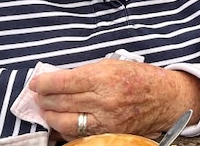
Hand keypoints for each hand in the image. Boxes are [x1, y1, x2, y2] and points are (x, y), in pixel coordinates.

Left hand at [31, 59, 199, 140]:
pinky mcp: (109, 134)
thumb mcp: (113, 64)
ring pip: (66, 122)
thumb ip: (86, 72)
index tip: (36, 83)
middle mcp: (104, 100)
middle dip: (45, 98)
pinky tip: (64, 121)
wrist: (164, 97)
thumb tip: (58, 79)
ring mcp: (106, 121)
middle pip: (61, 102)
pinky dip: (67, 130)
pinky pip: (79, 136)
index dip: (44, 83)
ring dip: (52, 116)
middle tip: (39, 94)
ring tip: (49, 109)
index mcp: (104, 77)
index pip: (63, 82)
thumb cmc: (139, 77)